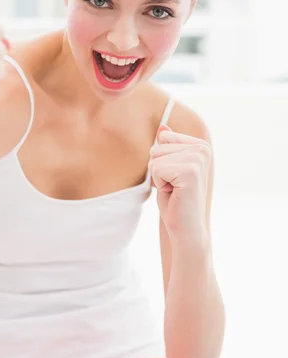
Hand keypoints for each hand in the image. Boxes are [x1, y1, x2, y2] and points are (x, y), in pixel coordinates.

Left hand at [149, 125, 211, 243]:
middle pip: (156, 148)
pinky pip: (156, 169)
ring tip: (175, 190)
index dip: (162, 162)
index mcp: (200, 145)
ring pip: (154, 158)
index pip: (163, 138)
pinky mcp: (191, 171)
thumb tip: (163, 128)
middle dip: (159, 170)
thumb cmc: (176, 200)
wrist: (186, 228)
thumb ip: (168, 148)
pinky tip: (174, 194)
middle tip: (174, 187)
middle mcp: (202, 148)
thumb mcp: (169, 169)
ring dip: (159, 178)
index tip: (175, 177)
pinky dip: (160, 185)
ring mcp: (198, 158)